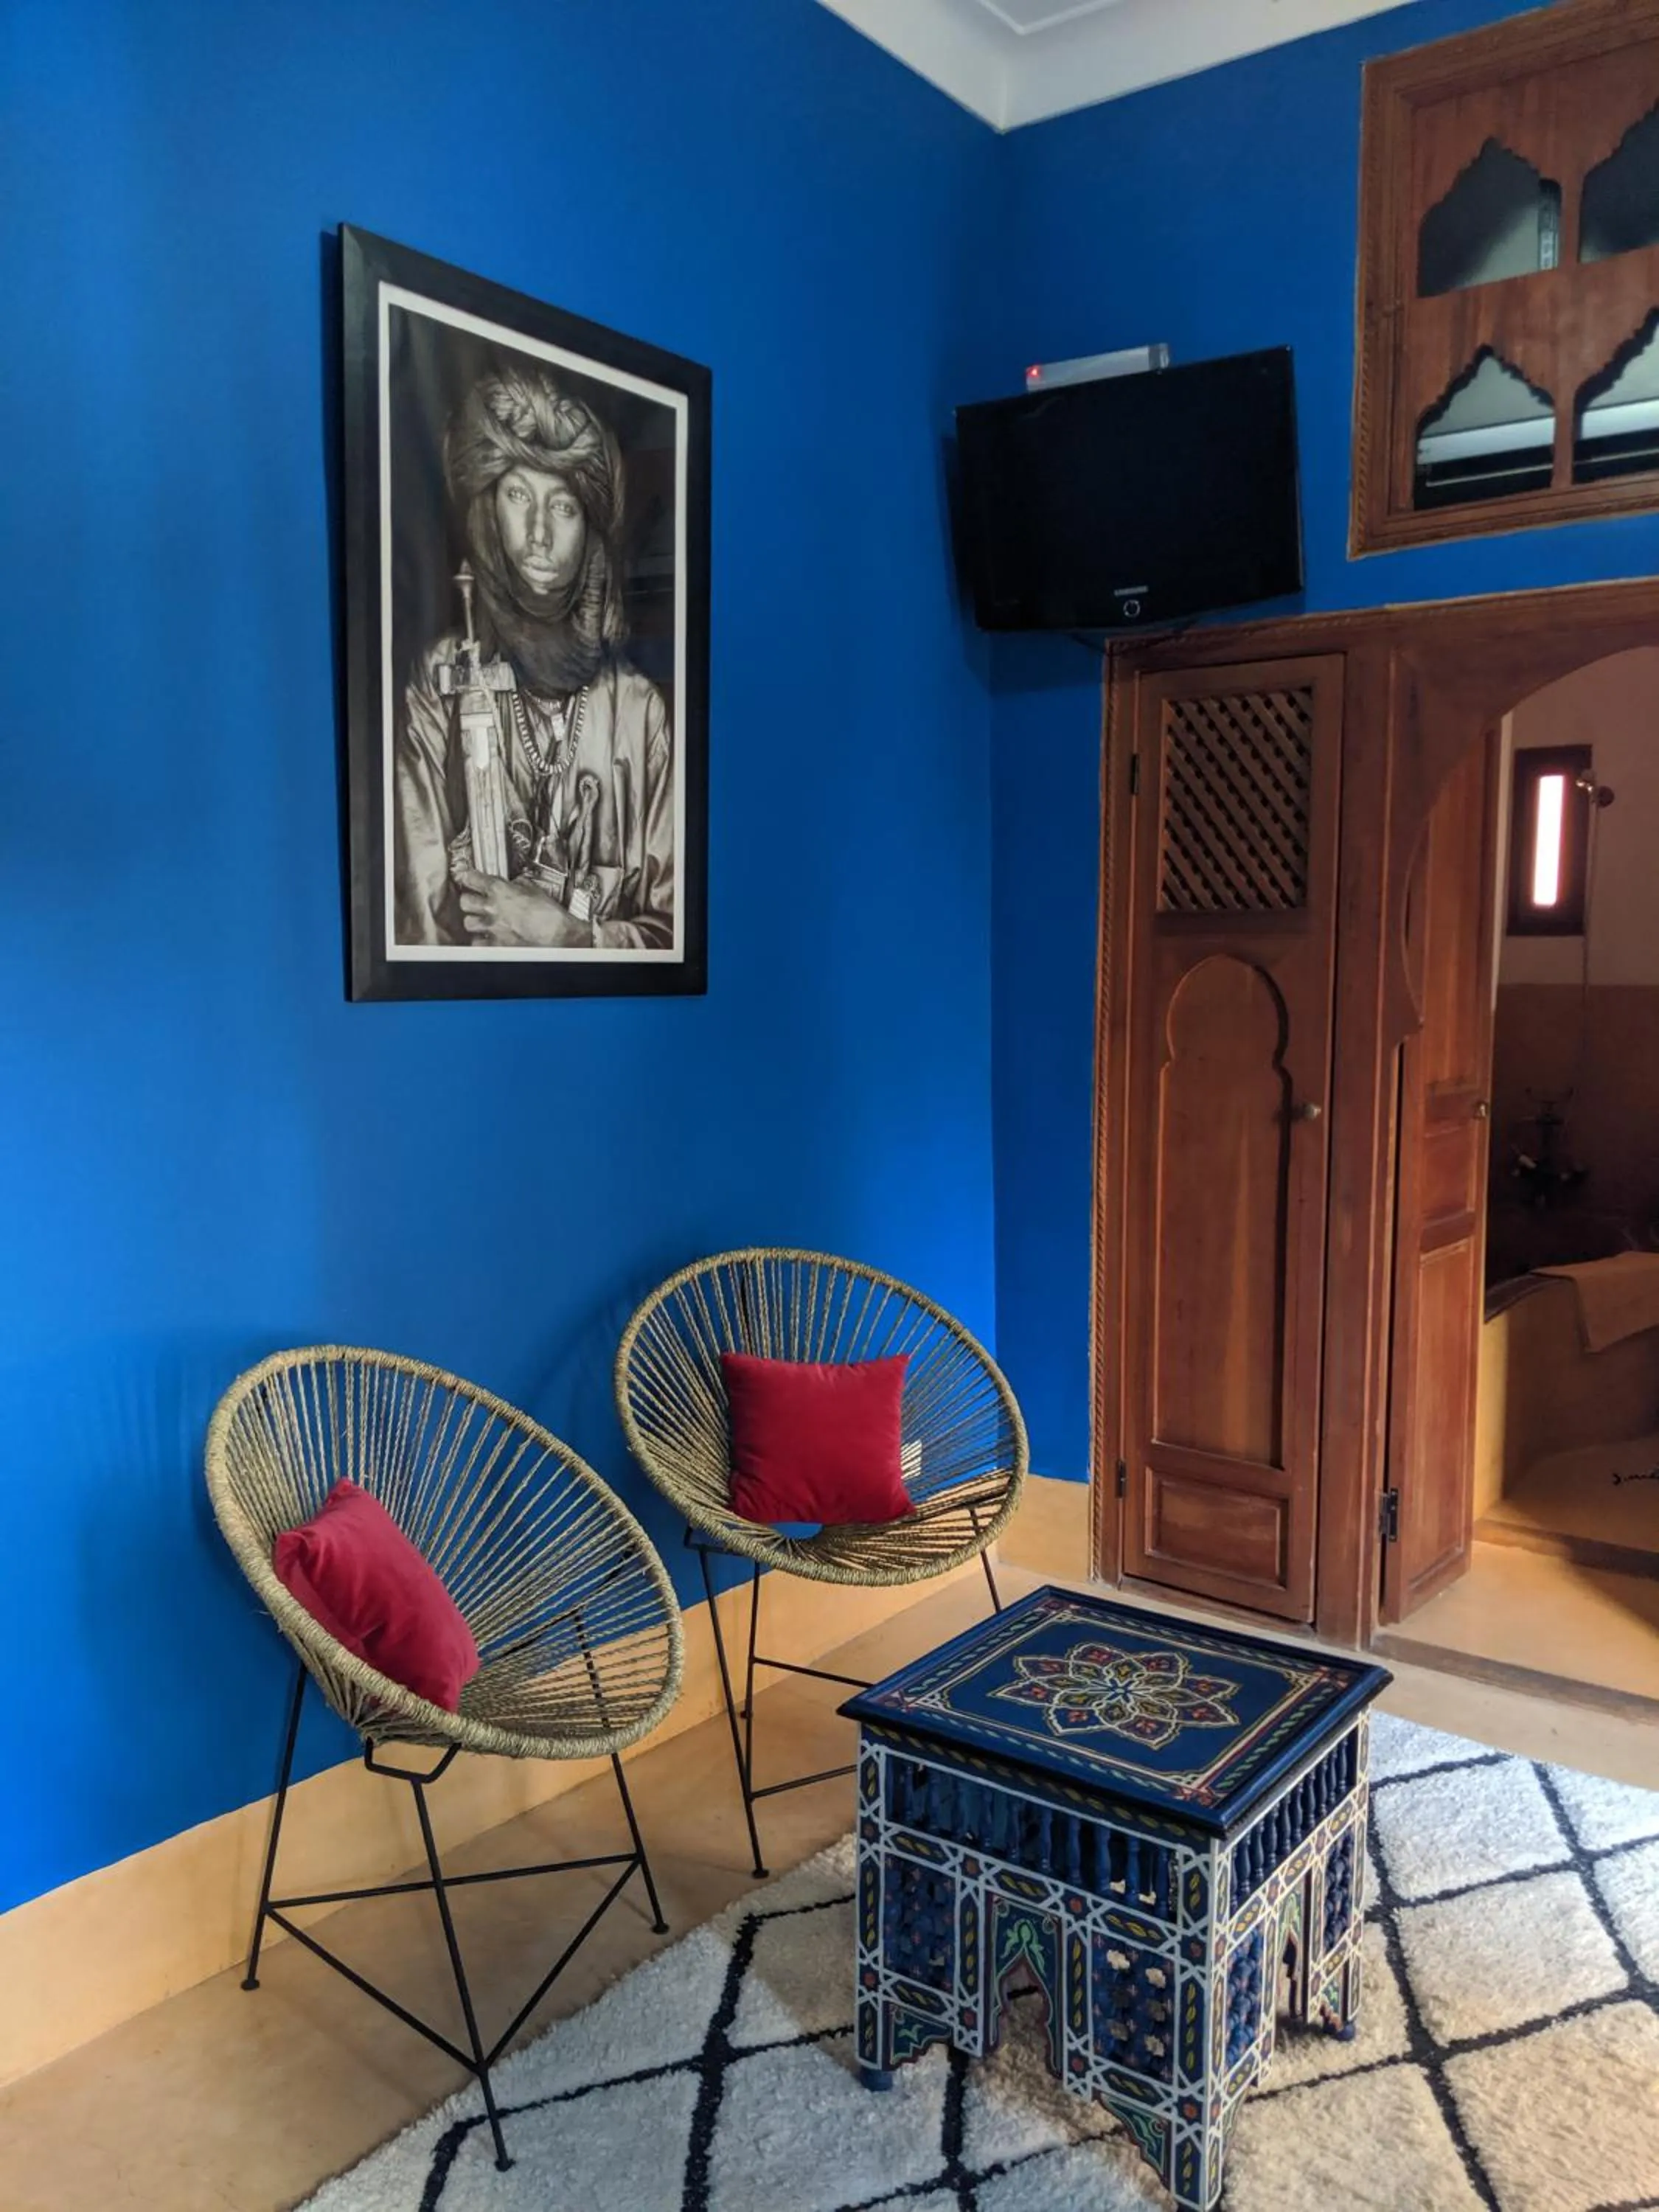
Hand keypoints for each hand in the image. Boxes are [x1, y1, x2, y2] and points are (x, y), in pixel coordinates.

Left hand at [452, 866, 590, 947]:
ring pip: (468, 923)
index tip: (467, 877)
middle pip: (465, 901)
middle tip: (475, 901)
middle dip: (469, 901)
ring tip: (481, 921)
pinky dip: (481, 940)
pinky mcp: (496, 945)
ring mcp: (492, 927)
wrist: (557, 936)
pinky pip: (478, 943)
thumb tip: (516, 883)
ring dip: (474, 921)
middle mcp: (491, 908)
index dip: (468, 877)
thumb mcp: (535, 890)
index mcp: (500, 890)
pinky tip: (487, 938)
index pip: (472, 879)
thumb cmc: (550, 914)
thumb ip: (520, 885)